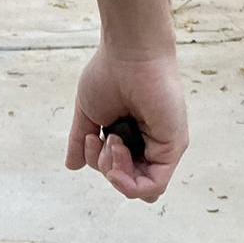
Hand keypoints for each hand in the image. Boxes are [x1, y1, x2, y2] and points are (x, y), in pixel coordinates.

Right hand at [65, 45, 187, 202]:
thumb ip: (81, 140)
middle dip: (108, 171)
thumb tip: (71, 166)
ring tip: (112, 141)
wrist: (128, 53)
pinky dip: (130, 181)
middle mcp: (149, 145)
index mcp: (130, 136)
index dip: (101, 164)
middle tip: (101, 141)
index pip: (118, 170)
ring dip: (116, 174)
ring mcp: (161, 148)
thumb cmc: (108, 74)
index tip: (92, 137)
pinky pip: (153, 185)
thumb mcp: (88, 112)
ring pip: (141, 189)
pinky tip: (116, 154)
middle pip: (129, 183)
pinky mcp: (171, 148)